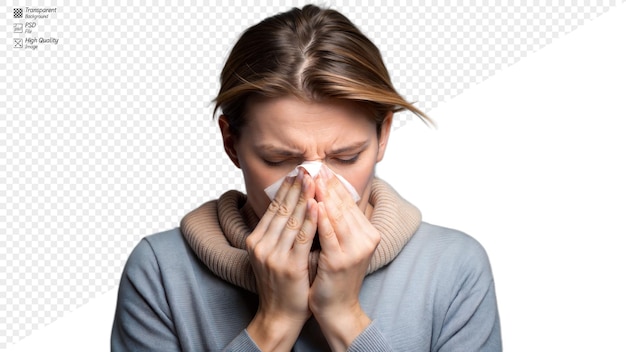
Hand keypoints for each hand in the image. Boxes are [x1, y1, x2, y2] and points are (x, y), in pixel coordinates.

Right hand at [245, 168, 317, 350]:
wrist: (279, 315)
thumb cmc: (282, 284)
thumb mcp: (274, 254)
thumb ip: (280, 233)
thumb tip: (293, 206)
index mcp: (256, 240)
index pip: (273, 208)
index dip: (286, 188)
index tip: (297, 172)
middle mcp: (261, 245)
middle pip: (282, 209)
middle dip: (296, 187)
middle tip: (307, 168)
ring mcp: (273, 255)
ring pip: (292, 219)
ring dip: (304, 197)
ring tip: (314, 179)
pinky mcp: (288, 266)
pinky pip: (302, 238)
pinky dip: (310, 220)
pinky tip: (317, 206)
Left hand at [310, 165, 379, 350]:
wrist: (338, 310)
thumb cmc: (334, 277)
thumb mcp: (340, 246)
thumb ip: (336, 224)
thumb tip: (322, 196)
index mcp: (367, 233)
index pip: (349, 202)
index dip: (334, 184)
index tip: (321, 167)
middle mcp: (365, 239)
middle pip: (344, 205)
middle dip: (327, 184)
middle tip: (314, 164)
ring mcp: (355, 250)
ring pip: (337, 215)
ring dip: (323, 194)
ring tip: (311, 177)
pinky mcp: (341, 261)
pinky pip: (329, 234)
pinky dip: (321, 218)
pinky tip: (313, 204)